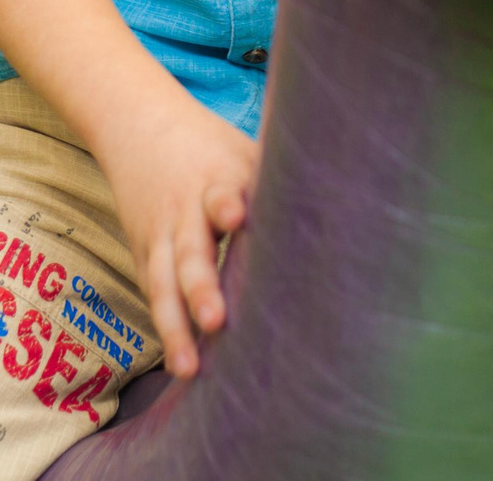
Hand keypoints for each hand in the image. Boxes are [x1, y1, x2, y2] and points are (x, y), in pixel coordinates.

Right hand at [94, 91, 258, 378]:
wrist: (140, 124)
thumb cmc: (212, 147)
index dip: (226, 206)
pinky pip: (154, 294)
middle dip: (201, 287)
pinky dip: (166, 327)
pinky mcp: (143, 254)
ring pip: (162, 285)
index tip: (236, 217)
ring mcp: (158, 236)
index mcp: (215, 180)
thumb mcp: (245, 151)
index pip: (219, 194)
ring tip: (189, 367)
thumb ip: (282, 178)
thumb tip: (352, 198)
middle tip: (216, 321)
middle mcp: (183, 212)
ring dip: (175, 327)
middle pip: (188, 252)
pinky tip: (183, 362)